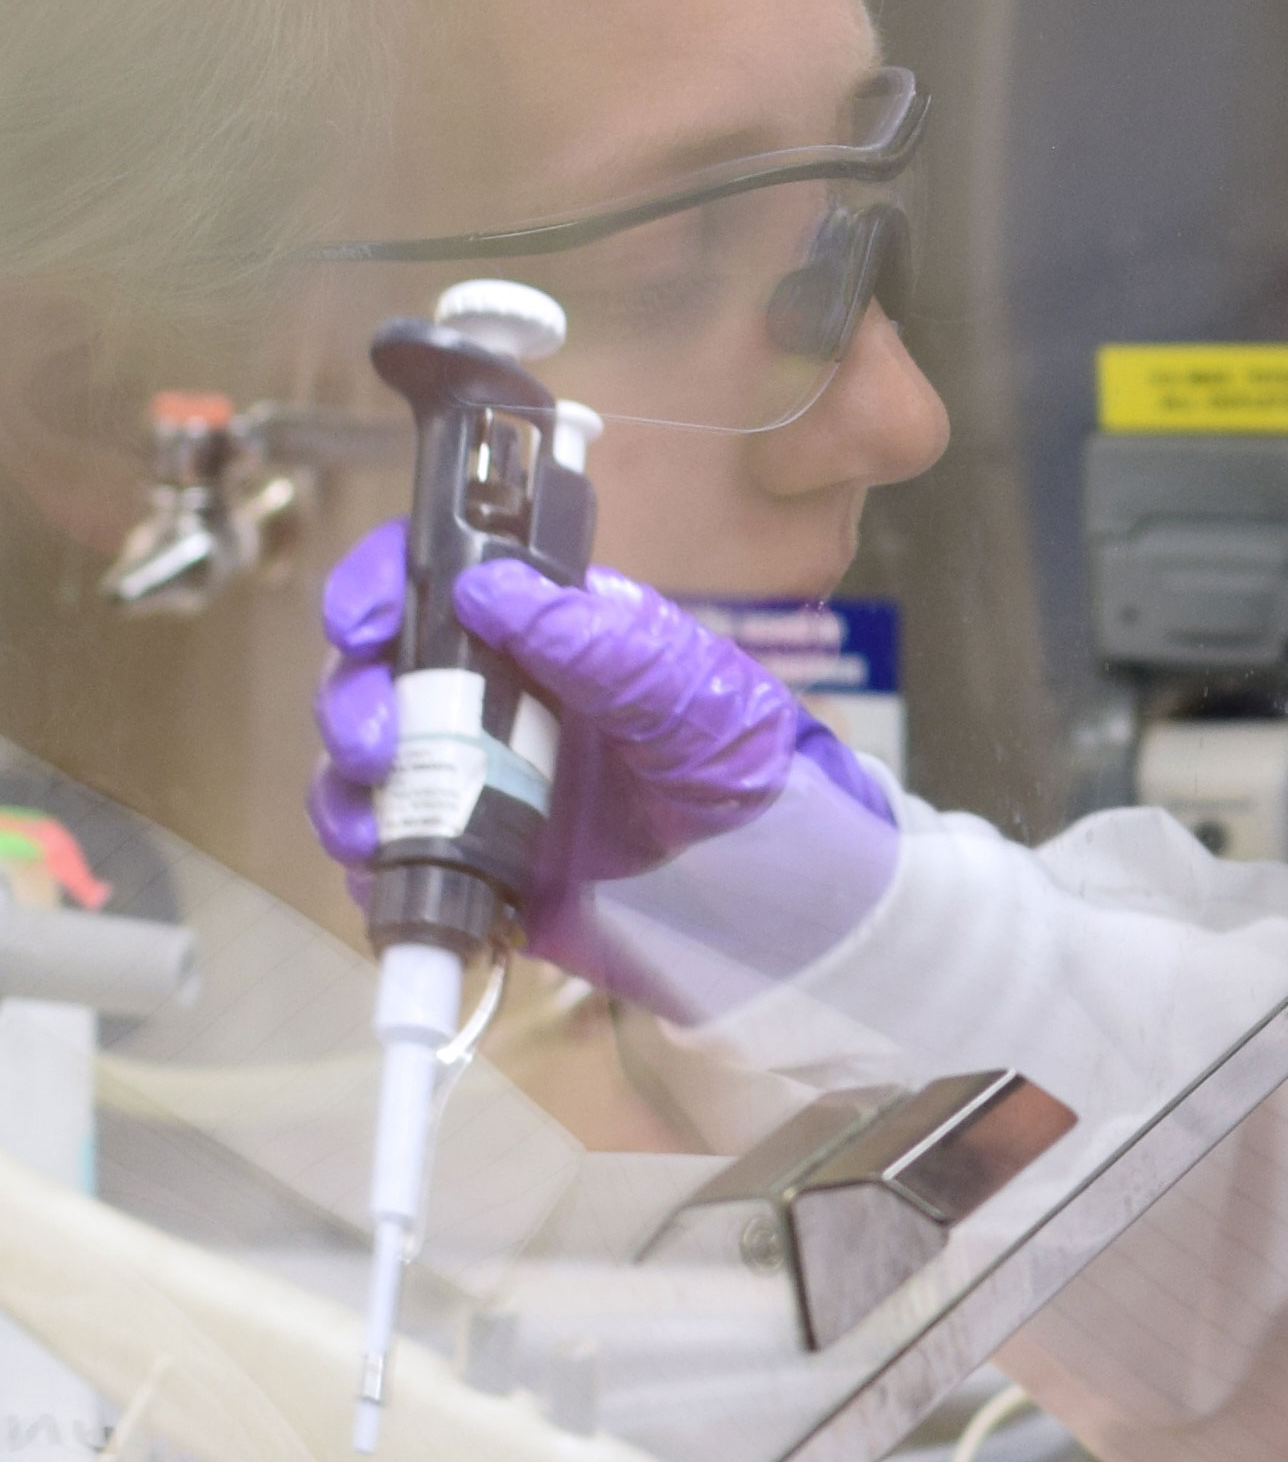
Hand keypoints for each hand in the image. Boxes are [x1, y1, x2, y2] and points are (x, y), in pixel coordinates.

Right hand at [309, 524, 892, 980]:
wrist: (769, 880)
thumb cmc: (734, 757)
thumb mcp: (680, 683)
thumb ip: (592, 639)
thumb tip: (487, 590)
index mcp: (537, 632)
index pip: (430, 582)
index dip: (375, 589)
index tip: (360, 624)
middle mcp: (490, 696)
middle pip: (375, 675)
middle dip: (349, 701)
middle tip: (375, 744)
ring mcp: (474, 777)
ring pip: (363, 767)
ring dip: (343, 789)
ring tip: (372, 827)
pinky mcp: (473, 857)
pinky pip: (392, 855)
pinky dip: (371, 866)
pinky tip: (387, 874)